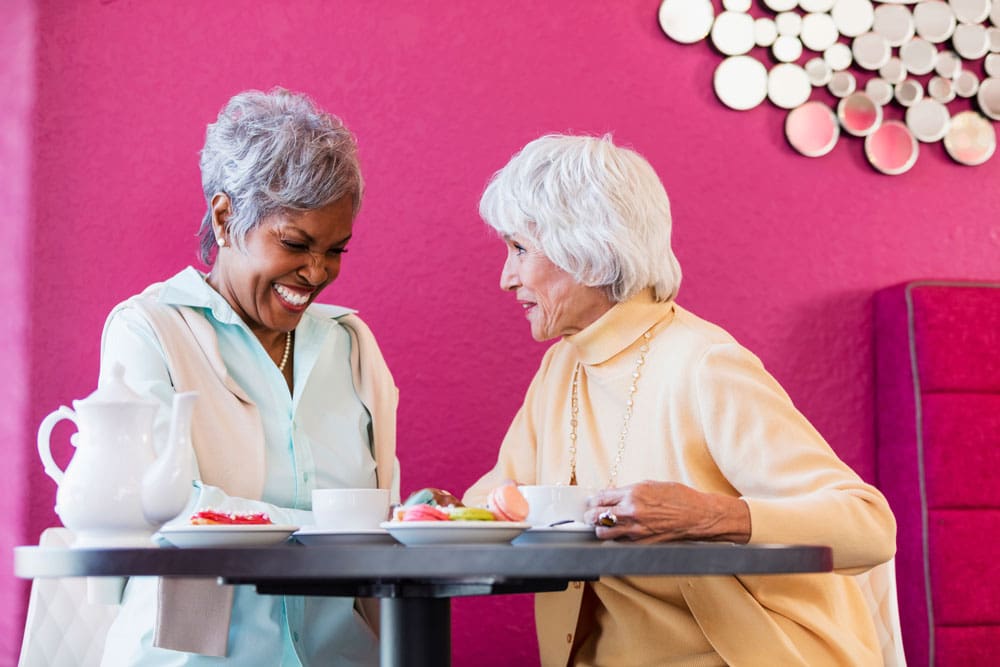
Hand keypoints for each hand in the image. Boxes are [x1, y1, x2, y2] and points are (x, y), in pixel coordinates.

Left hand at [584, 480, 750, 543]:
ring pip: (603, 532)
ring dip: (599, 529)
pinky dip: (615, 538)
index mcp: (633, 493)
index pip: (601, 497)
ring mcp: (636, 529)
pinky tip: (618, 534)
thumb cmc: (679, 498)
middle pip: (596, 515)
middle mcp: (631, 511)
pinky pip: (619, 542)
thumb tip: (613, 494)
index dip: (592, 500)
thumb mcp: (651, 485)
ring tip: (601, 526)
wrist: (698, 516)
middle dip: (590, 515)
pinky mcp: (642, 543)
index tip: (590, 501)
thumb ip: (630, 491)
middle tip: (590, 515)